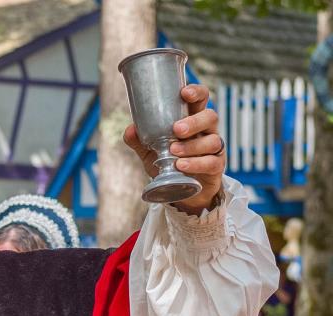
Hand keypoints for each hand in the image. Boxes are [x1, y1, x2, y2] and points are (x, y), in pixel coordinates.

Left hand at [123, 84, 224, 213]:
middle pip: (210, 117)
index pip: (201, 100)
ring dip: (192, 146)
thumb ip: (141, 141)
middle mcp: (207, 131)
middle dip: (194, 121)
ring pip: (212, 140)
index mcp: (193, 121)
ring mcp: (214, 149)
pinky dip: (196, 163)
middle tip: (177, 129)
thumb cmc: (169, 164)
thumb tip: (130, 130)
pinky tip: (182, 166)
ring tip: (174, 152)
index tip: (185, 92)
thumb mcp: (151, 153)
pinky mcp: (216, 167)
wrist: (181, 192)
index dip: (197, 93)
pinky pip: (211, 162)